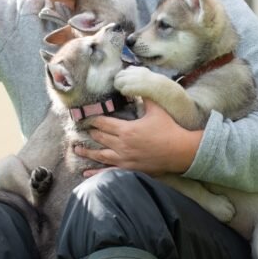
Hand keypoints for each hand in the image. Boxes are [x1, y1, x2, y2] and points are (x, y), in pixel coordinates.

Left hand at [74, 99, 202, 176]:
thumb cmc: (169, 129)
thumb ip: (144, 95)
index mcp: (126, 130)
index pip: (103, 123)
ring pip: (100, 155)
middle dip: (91, 133)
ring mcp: (124, 159)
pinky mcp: (129, 170)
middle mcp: (122, 145)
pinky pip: (108, 172)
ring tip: (76, 149)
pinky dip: (96, 173)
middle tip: (83, 130)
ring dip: (87, 152)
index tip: (86, 118)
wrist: (180, 151)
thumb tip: (135, 84)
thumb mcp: (156, 108)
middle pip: (100, 138)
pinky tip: (86, 174)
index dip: (93, 120)